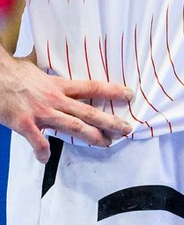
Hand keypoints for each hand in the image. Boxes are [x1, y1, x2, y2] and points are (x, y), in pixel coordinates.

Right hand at [0, 54, 133, 161]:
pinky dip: (42, 151)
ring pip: (72, 127)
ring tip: (106, 143)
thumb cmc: (12, 71)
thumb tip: (54, 66)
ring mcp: (40, 113)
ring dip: (91, 137)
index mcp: (59, 85)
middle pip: (88, 112)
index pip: (92, 87)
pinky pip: (37, 141)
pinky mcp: (24, 124)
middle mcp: (54, 99)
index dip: (113, 91)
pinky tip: (46, 158)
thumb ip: (49, 72)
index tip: (129, 95)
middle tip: (127, 129)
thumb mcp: (37, 67)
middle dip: (110, 121)